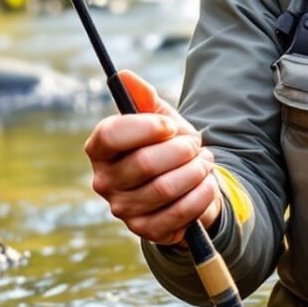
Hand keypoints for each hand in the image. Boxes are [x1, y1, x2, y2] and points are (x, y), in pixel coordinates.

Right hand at [86, 69, 221, 246]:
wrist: (187, 184)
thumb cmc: (167, 146)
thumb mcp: (159, 118)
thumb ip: (144, 97)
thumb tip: (125, 76)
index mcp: (100, 149)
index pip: (111, 135)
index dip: (145, 127)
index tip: (170, 126)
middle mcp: (104, 182)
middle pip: (145, 163)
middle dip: (181, 150)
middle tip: (196, 144)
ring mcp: (122, 210)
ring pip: (165, 188)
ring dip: (195, 171)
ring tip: (205, 162)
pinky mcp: (146, 231)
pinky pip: (179, 213)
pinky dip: (201, 195)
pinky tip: (207, 184)